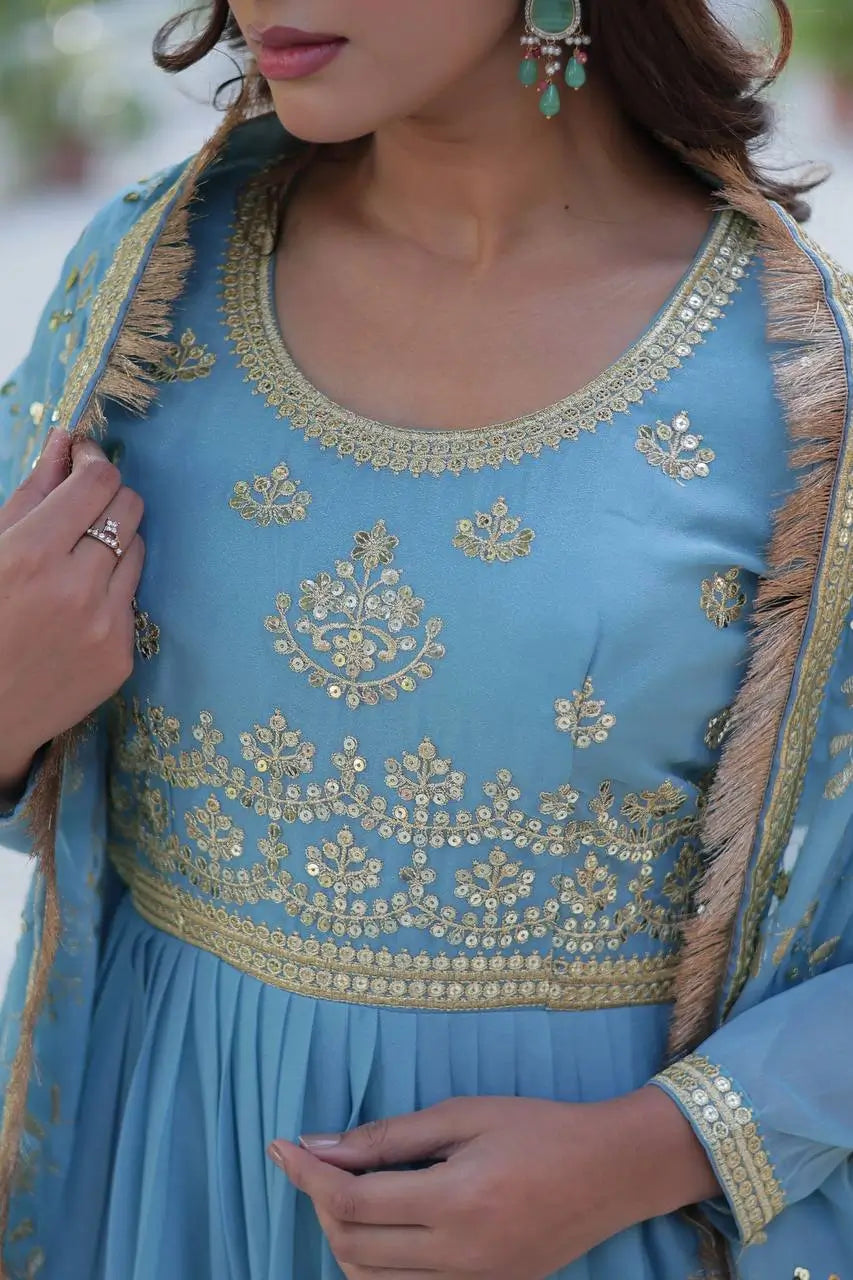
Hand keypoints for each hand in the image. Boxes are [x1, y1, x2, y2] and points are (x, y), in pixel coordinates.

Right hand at [0, 430, 144, 770]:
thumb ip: (33, 492)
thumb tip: (66, 439)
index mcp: (33, 554)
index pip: (99, 482)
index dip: (95, 463)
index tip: (85, 463)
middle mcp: (76, 588)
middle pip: (130, 509)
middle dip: (109, 498)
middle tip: (83, 508)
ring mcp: (105, 626)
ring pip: (139, 550)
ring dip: (115, 544)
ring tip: (76, 563)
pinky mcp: (122, 657)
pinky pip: (133, 599)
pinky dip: (112, 593)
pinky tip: (78, 609)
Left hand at [268, 1089, 720, 1278]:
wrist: (611, 1172)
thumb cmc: (538, 1128)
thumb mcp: (463, 1114)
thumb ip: (389, 1135)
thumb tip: (321, 1144)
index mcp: (455, 1201)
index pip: (354, 1201)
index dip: (308, 1174)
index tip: (281, 1146)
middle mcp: (460, 1256)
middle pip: (353, 1246)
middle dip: (320, 1202)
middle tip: (315, 1161)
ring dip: (342, 1239)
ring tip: (343, 1191)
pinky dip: (376, 1267)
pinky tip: (377, 1228)